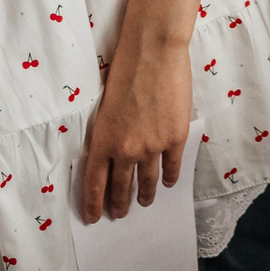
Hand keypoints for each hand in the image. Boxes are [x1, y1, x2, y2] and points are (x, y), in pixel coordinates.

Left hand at [77, 27, 191, 221]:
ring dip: (146, 195)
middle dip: (120, 203)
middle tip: (121, 213)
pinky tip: (169, 182)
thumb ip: (109, 134)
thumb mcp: (105, 107)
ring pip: (148, 181)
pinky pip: (172, 167)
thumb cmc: (125, 70)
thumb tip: (116, 154)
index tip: (95, 217)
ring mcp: (152, 147)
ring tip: (145, 201)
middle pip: (121, 187)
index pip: (94, 182)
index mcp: (102, 141)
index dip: (94, 203)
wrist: (153, 53)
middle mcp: (125, 150)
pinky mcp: (175, 139)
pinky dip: (171, 177)